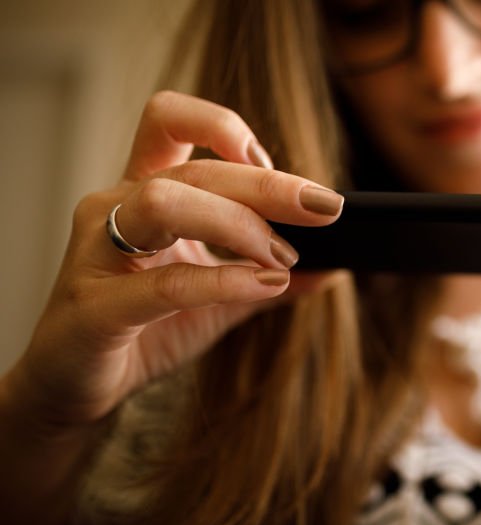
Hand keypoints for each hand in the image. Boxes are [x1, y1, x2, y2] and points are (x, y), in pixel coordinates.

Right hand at [9, 91, 343, 432]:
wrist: (79, 387)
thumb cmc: (146, 332)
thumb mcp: (221, 298)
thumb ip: (271, 277)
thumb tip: (339, 267)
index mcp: (140, 192)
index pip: (169, 119)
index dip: (224, 126)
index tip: (273, 162)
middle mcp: (113, 208)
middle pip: (194, 169)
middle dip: (270, 185)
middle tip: (325, 209)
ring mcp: (97, 253)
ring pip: (166, 202)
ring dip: (241, 226)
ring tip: (283, 259)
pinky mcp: (97, 307)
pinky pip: (167, 282)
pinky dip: (226, 280)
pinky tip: (265, 286)